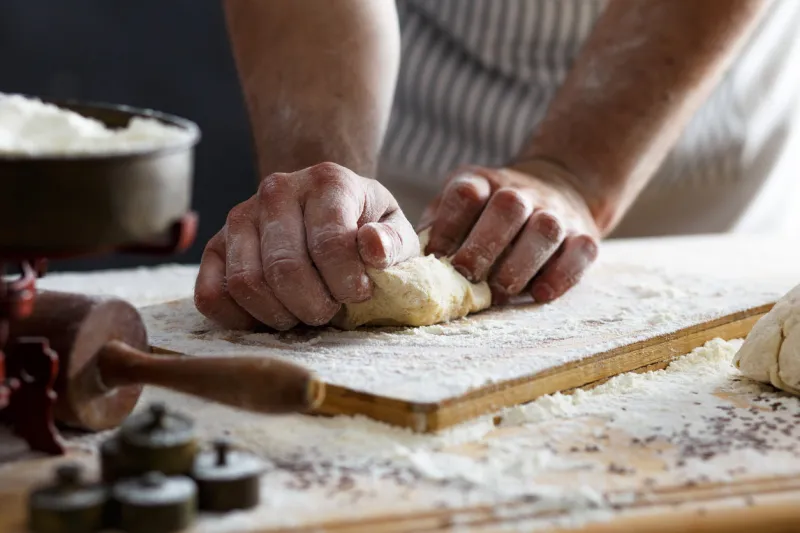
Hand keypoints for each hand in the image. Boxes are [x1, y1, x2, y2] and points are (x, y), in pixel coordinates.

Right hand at [194, 162, 418, 329]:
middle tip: (330, 310)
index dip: (346, 283)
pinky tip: (270, 315)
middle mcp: (277, 190)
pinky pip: (211, 295)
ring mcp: (240, 216)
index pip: (329, 244)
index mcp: (327, 181)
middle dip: (314, 306)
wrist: (324, 210)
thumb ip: (392, 242)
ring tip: (304, 312)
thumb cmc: (365, 227)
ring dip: (280, 315)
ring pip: (246, 284)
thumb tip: (373, 247)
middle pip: (285, 269)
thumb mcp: (395, 232)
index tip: (359, 294)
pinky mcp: (215, 245)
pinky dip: (240, 318)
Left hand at [419, 162, 599, 303]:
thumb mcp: (462, 207)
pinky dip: (561, 276)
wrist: (561, 185)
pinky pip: (580, 253)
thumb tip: (408, 262)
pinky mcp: (585, 236)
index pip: (466, 194)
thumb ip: (438, 228)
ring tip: (500, 290)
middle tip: (467, 274)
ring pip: (545, 230)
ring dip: (521, 263)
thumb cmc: (492, 212)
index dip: (448, 224)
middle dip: (485, 243)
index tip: (435, 254)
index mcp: (486, 183)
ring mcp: (557, 213)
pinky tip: (539, 294)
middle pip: (508, 207)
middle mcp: (523, 193)